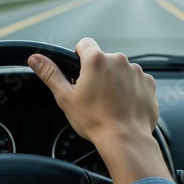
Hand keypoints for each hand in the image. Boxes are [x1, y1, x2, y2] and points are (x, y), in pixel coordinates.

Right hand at [28, 37, 171, 183]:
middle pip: (103, 58)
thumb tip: (35, 59)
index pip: (84, 43)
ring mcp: (136, 71)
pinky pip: (135, 80)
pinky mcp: (148, 83)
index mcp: (96, 60)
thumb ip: (50, 74)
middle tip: (93, 94)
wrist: (126, 140)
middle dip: (97, 72)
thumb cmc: (95, 120)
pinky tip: (123, 105)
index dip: (79, 56)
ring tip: (109, 102)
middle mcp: (118, 60)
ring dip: (114, 80)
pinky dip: (130, 89)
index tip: (80, 72)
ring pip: (119, 70)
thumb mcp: (65, 97)